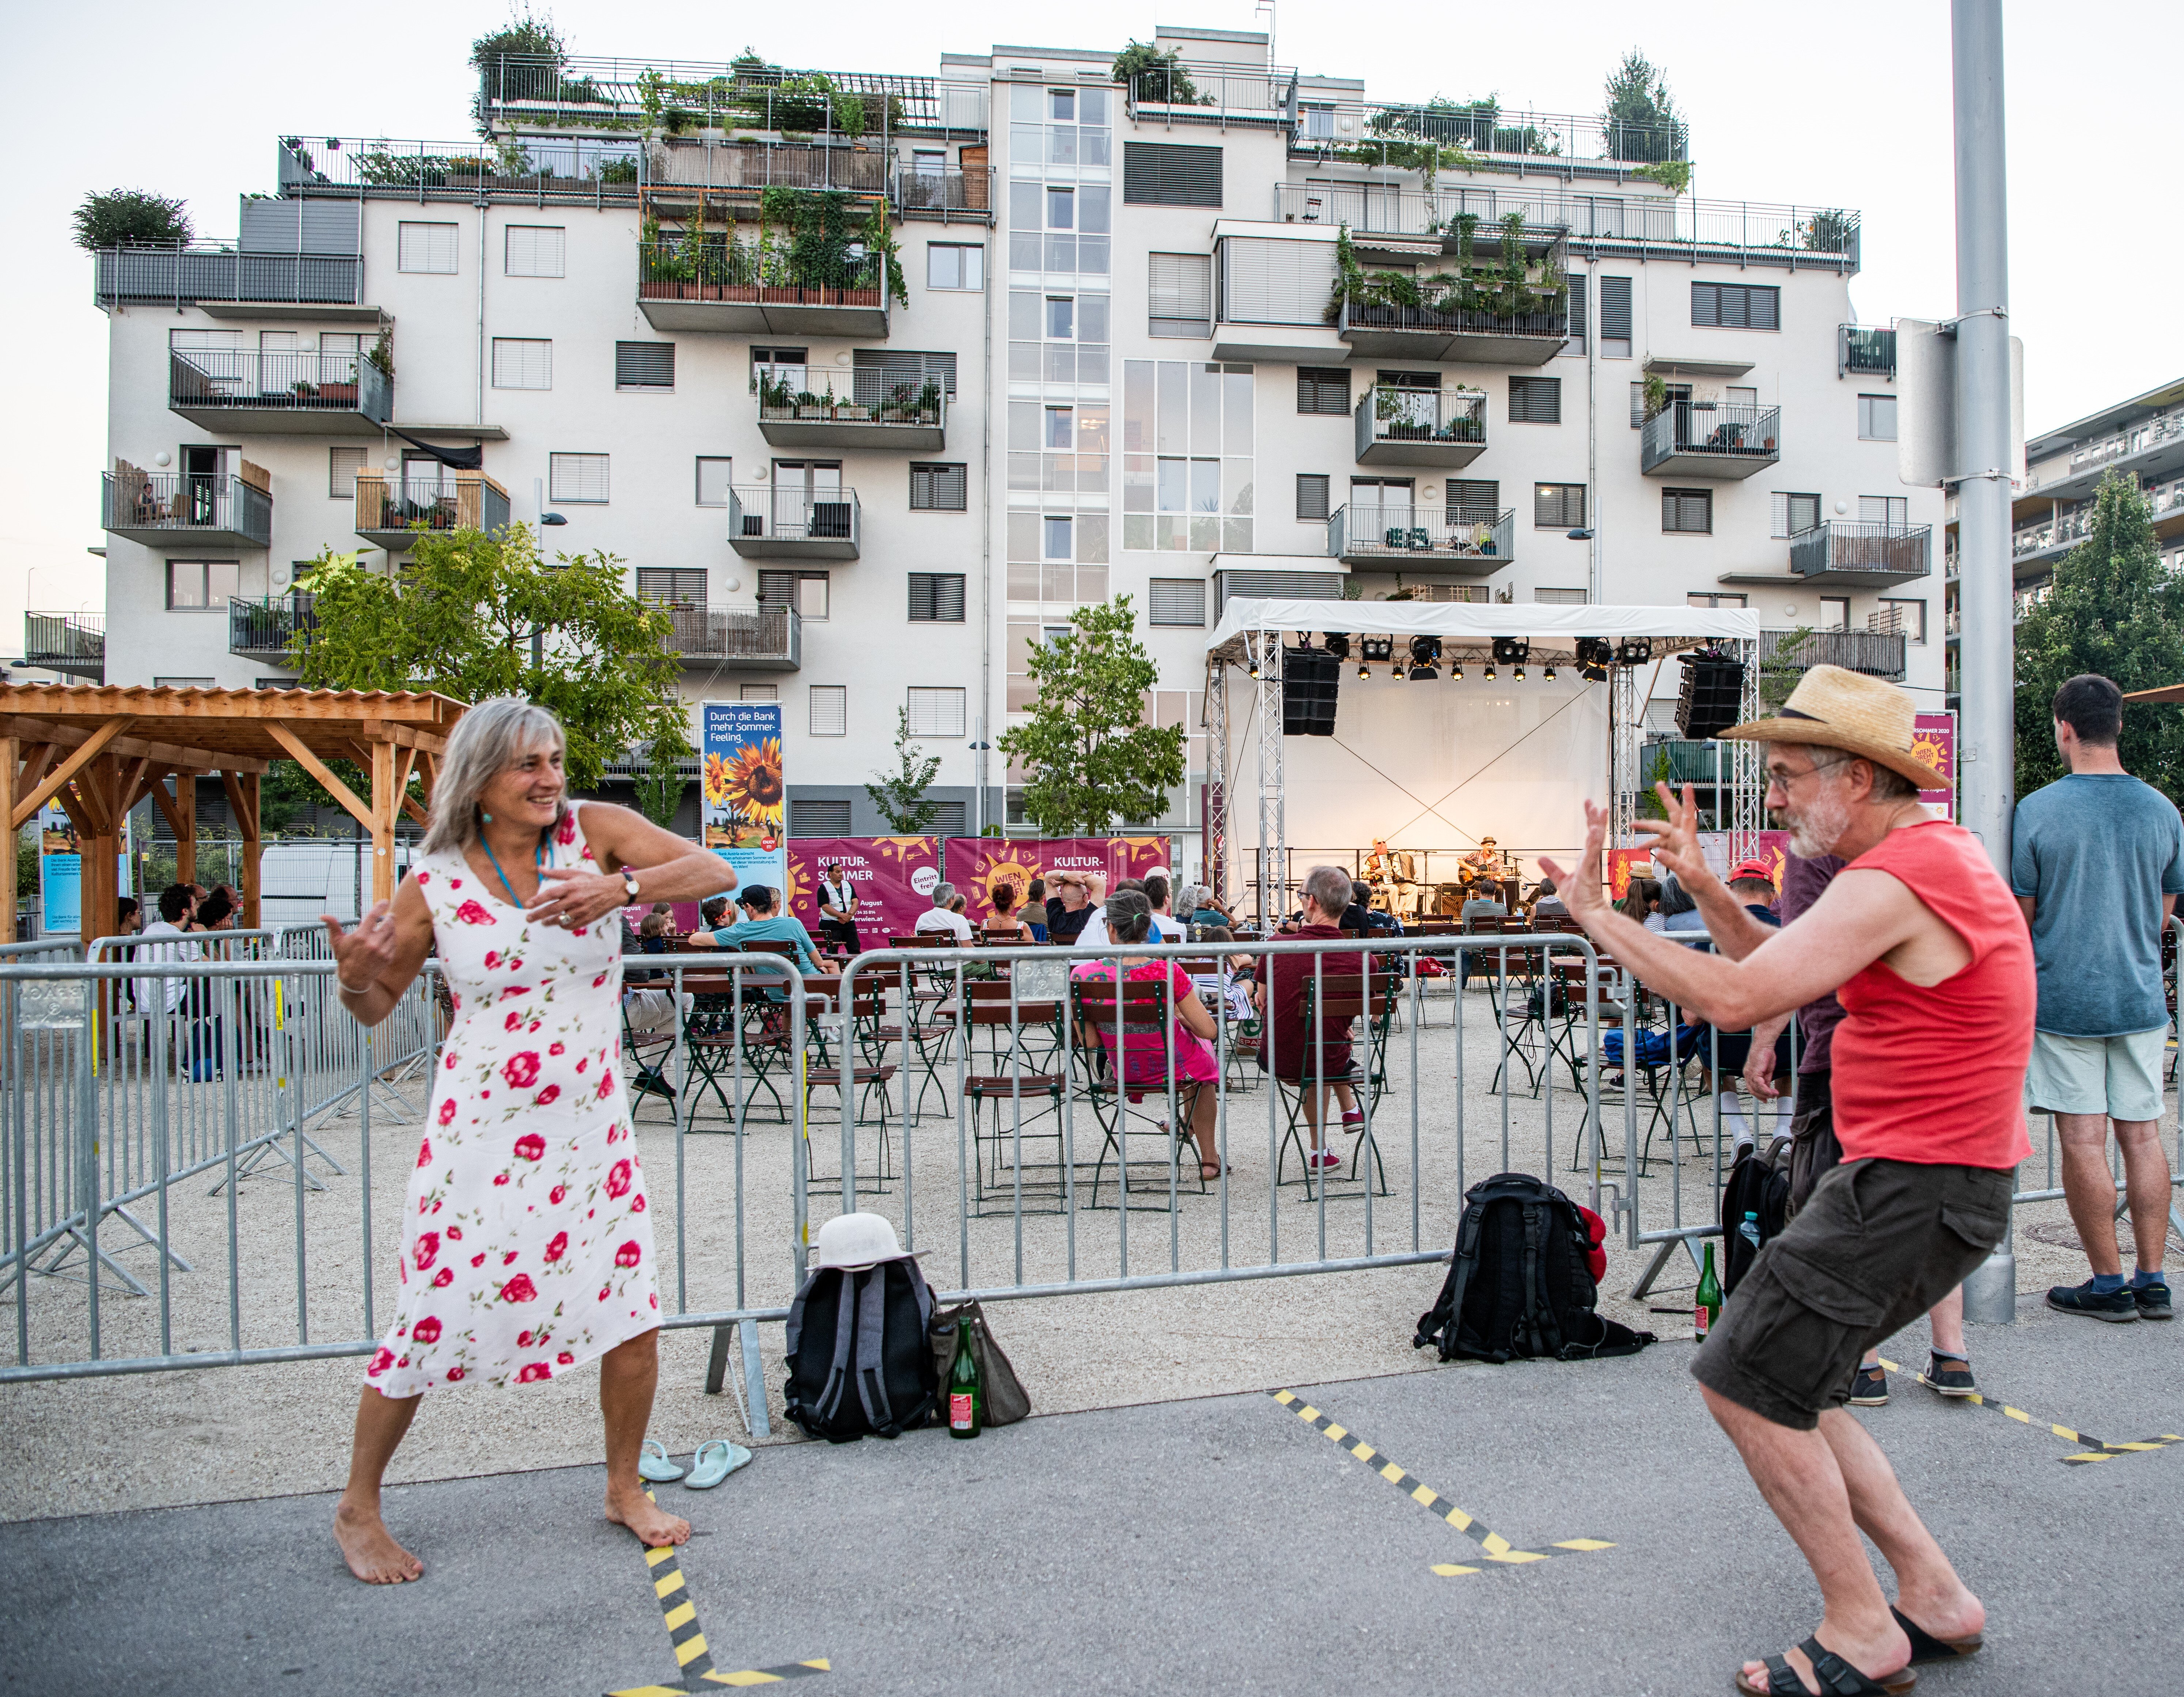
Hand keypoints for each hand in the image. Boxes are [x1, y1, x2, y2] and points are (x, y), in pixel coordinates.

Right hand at [324, 903, 396, 991]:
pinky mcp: (388, 957)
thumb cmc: (345, 958)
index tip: (385, 901)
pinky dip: (391, 939)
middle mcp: (373, 943)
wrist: (354, 978)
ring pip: (392, 933)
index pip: (373, 916)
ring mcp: (382, 951)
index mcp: (360, 936)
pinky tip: (387, 939)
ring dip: (391, 928)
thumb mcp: (337, 942)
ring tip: (388, 927)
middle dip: (390, 918)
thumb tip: (323, 916)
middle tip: (389, 916)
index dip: (380, 907)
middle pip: (388, 924)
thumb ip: (333, 926)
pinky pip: (394, 944)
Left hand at [525, 867, 626, 930]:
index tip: (527, 905)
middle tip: (529, 918)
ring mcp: (582, 910)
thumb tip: (540, 868)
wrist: (613, 890)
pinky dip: (563, 925)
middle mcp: (576, 898)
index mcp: (572, 886)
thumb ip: (556, 873)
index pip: (550, 894)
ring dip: (549, 922)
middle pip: (552, 909)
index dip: (537, 900)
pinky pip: (571, 925)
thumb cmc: (592, 880)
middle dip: (538, 915)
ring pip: (561, 919)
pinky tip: (559, 923)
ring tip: (543, 922)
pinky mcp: (587, 918)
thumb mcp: (574, 873)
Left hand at [1537, 801, 1610, 921]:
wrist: (1587, 913)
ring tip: (1599, 811)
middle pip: (1595, 834)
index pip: (1590, 836)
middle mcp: (1591, 859)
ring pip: (1596, 841)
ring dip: (1597, 826)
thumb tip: (1541, 859)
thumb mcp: (1561, 880)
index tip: (1590, 806)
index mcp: (1586, 860)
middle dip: (1595, 818)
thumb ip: (1552, 868)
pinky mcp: (1589, 871)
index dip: (1591, 820)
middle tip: (1594, 804)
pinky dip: (1593, 842)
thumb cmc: (1579, 899)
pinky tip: (1594, 831)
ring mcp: (1591, 864)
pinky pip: (1592, 854)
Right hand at [1632, 782, 1712, 893]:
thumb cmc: (1698, 879)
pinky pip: (1658, 843)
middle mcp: (1682, 836)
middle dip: (1666, 798)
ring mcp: (1677, 842)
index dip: (1688, 800)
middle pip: (1673, 813)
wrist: (1701, 887)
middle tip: (1658, 783)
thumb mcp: (1686, 872)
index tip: (1687, 784)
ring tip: (1632, 825)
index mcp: (1688, 839)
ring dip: (1647, 826)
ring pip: (1661, 829)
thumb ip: (1672, 862)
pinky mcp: (1673, 849)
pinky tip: (1640, 849)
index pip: (1688, 815)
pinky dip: (1649, 844)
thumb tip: (1657, 852)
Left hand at [1742, 1048, 1781, 1101]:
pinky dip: (1765, 1089)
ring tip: (1774, 1094)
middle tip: (1770, 1098)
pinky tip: (1771, 1091)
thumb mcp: (1767, 1070)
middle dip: (1761, 1096)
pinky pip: (1758, 1084)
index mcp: (1749, 1073)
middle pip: (1752, 1090)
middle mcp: (1747, 1074)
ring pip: (1755, 1089)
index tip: (1765, 1099)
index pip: (1752, 1088)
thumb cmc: (1765, 1054)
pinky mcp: (1754, 1071)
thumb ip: (1766, 1080)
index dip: (1758, 1095)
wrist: (1764, 1044)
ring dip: (1766, 1094)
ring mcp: (1749, 1073)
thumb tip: (1768, 1088)